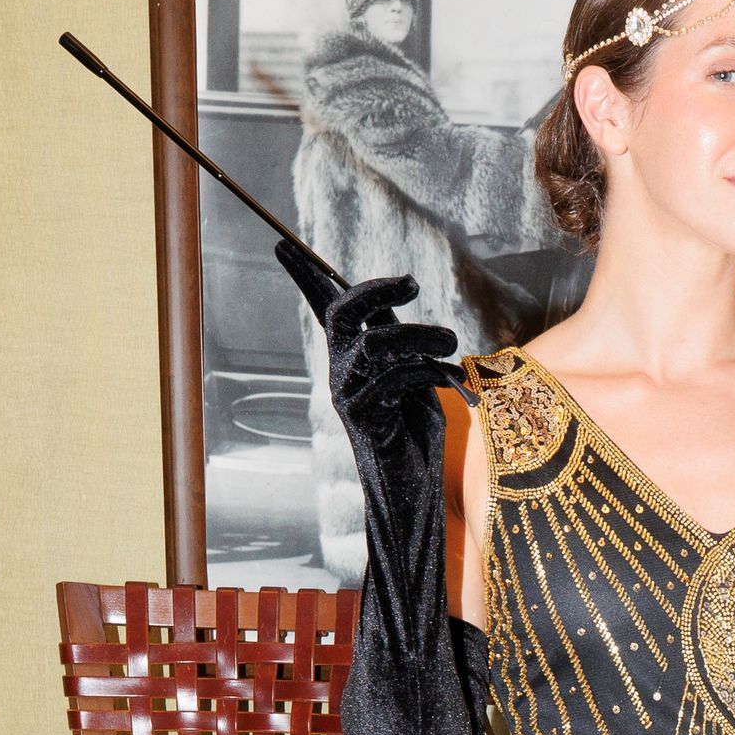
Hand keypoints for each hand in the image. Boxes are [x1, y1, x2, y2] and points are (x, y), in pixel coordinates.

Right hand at [274, 246, 466, 438]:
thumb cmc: (415, 434)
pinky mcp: (361, 416)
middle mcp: (342, 370)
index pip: (325, 308)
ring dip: (419, 334)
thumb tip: (394, 303)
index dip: (306, 276)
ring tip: (451, 342)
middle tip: (412, 284)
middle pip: (342, 313)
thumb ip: (401, 343)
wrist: (412, 491)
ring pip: (373, 342)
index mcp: (353, 357)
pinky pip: (392, 377)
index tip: (283, 244)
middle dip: (376, 290)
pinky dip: (426, 370)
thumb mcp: (412, 376)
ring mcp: (348, 393)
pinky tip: (448, 378)